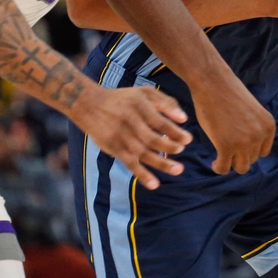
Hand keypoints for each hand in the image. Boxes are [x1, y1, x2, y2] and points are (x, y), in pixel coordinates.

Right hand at [71, 86, 191, 189]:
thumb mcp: (144, 93)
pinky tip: (154, 184)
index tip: (188, 139)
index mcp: (139, 106)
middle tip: (181, 150)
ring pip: (143, 153)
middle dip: (170, 147)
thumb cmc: (122, 98)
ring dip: (161, 163)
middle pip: (153, 139)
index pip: (160, 122)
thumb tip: (184, 119)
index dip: (175, 132)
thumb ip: (165, 102)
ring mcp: (121, 137)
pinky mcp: (114, 148)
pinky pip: (130, 164)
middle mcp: (130, 122)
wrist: (89, 104)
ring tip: (178, 170)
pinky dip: (142, 175)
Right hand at [190, 71, 274, 175]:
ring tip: (220, 157)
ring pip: (240, 167)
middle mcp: (259, 136)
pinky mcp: (226, 147)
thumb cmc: (227, 93)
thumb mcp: (252, 112)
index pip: (262, 152)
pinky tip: (214, 162)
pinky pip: (224, 168)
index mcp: (269, 126)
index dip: (249, 151)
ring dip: (230, 163)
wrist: (212, 82)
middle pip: (251, 160)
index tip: (237, 147)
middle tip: (226, 148)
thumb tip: (247, 151)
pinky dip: (218, 167)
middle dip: (239, 156)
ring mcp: (244, 143)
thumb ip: (254, 130)